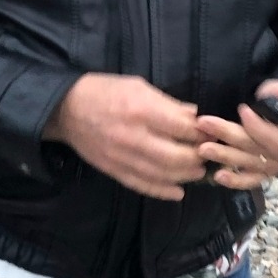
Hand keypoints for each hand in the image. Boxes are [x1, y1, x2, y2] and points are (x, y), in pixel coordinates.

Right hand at [44, 73, 204, 200]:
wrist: (66, 109)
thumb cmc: (104, 91)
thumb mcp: (138, 86)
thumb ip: (168, 103)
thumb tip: (194, 116)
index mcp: (141, 110)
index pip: (182, 128)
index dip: (201, 133)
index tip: (211, 133)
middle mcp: (134, 137)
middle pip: (177, 157)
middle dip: (198, 158)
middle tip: (208, 155)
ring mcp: (123, 157)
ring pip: (163, 175)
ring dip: (186, 175)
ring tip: (197, 171)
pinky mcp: (114, 171)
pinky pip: (142, 185)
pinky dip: (163, 191)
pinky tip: (178, 191)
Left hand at [195, 81, 277, 189]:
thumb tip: (273, 93)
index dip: (259, 126)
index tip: (242, 109)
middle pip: (256, 147)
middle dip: (228, 134)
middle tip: (204, 124)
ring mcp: (277, 166)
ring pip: (249, 163)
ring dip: (224, 156)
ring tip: (203, 149)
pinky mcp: (266, 173)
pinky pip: (251, 180)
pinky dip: (235, 181)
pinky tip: (218, 176)